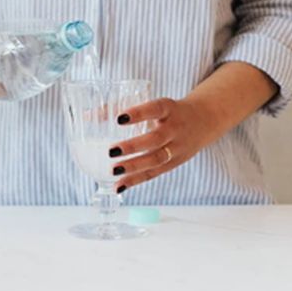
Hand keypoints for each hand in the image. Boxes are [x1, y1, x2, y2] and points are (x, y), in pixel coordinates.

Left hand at [109, 96, 226, 192]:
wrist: (204, 120)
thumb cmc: (169, 111)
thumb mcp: (155, 104)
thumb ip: (123, 107)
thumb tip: (87, 115)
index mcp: (170, 109)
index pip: (156, 109)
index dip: (139, 114)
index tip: (120, 118)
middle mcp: (175, 129)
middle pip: (156, 140)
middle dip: (133, 147)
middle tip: (111, 150)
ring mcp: (177, 148)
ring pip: (156, 160)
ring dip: (134, 167)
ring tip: (113, 170)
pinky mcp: (174, 163)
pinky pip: (154, 173)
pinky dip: (136, 181)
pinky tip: (119, 186)